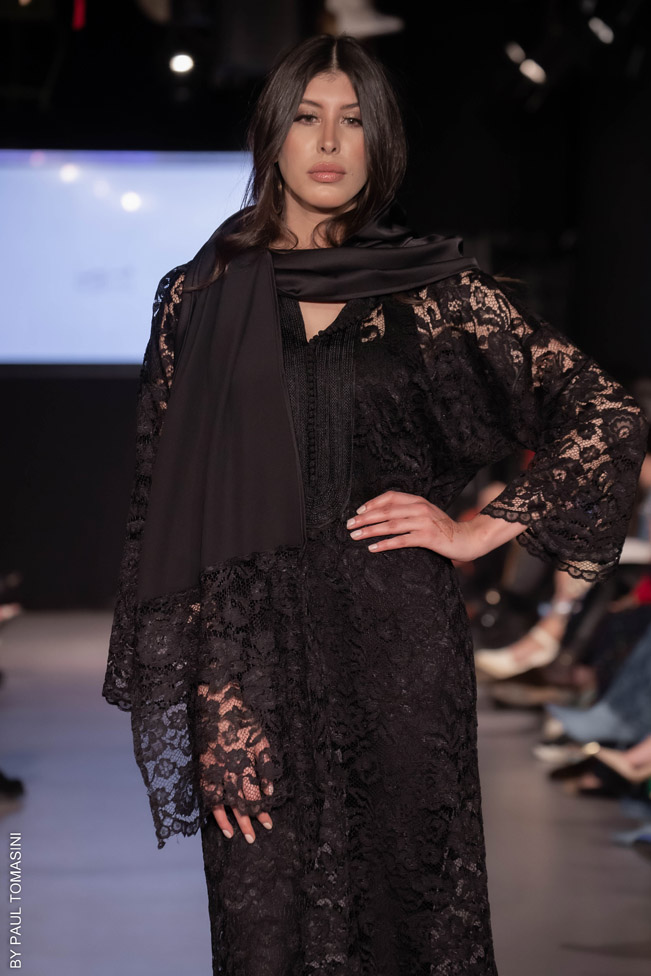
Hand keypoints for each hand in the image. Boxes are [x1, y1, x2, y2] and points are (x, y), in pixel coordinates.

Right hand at [197, 680, 275, 843]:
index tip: (268, 824)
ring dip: (230, 819)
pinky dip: (212, 807)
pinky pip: (207, 792)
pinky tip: (217, 820)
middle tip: (254, 838)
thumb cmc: (243, 721)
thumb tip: (270, 791)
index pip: (255, 793)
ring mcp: (216, 769)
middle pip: (241, 801)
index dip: (262, 810)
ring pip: (224, 800)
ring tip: (236, 836)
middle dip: (248, 820)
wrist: (218, 704)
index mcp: (247, 763)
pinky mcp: (203, 767)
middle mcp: (231, 770)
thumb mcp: (261, 740)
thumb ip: (266, 765)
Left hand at [346, 490, 481, 560]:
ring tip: (356, 536)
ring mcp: (424, 522)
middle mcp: (420, 508)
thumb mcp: (426, 514)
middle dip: (365, 518)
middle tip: (349, 525)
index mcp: (418, 500)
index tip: (358, 511)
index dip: (372, 503)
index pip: (390, 496)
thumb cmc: (443, 528)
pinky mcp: (427, 538)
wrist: (467, 539)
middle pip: (386, 511)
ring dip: (370, 531)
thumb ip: (408, 511)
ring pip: (391, 525)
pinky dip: (385, 544)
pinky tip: (373, 548)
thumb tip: (383, 514)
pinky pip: (401, 541)